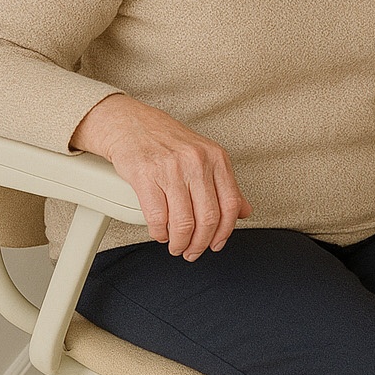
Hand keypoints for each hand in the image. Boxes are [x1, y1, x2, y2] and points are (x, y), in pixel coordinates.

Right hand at [70, 94, 251, 259]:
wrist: (130, 123)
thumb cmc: (167, 140)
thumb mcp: (204, 155)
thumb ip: (225, 184)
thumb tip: (244, 211)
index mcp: (216, 157)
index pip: (230, 204)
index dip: (224, 232)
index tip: (216, 244)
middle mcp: (196, 162)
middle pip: (208, 218)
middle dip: (200, 244)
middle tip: (192, 251)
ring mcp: (171, 168)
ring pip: (183, 223)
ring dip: (179, 243)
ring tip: (176, 246)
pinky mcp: (145, 176)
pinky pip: (157, 218)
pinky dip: (160, 233)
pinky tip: (160, 233)